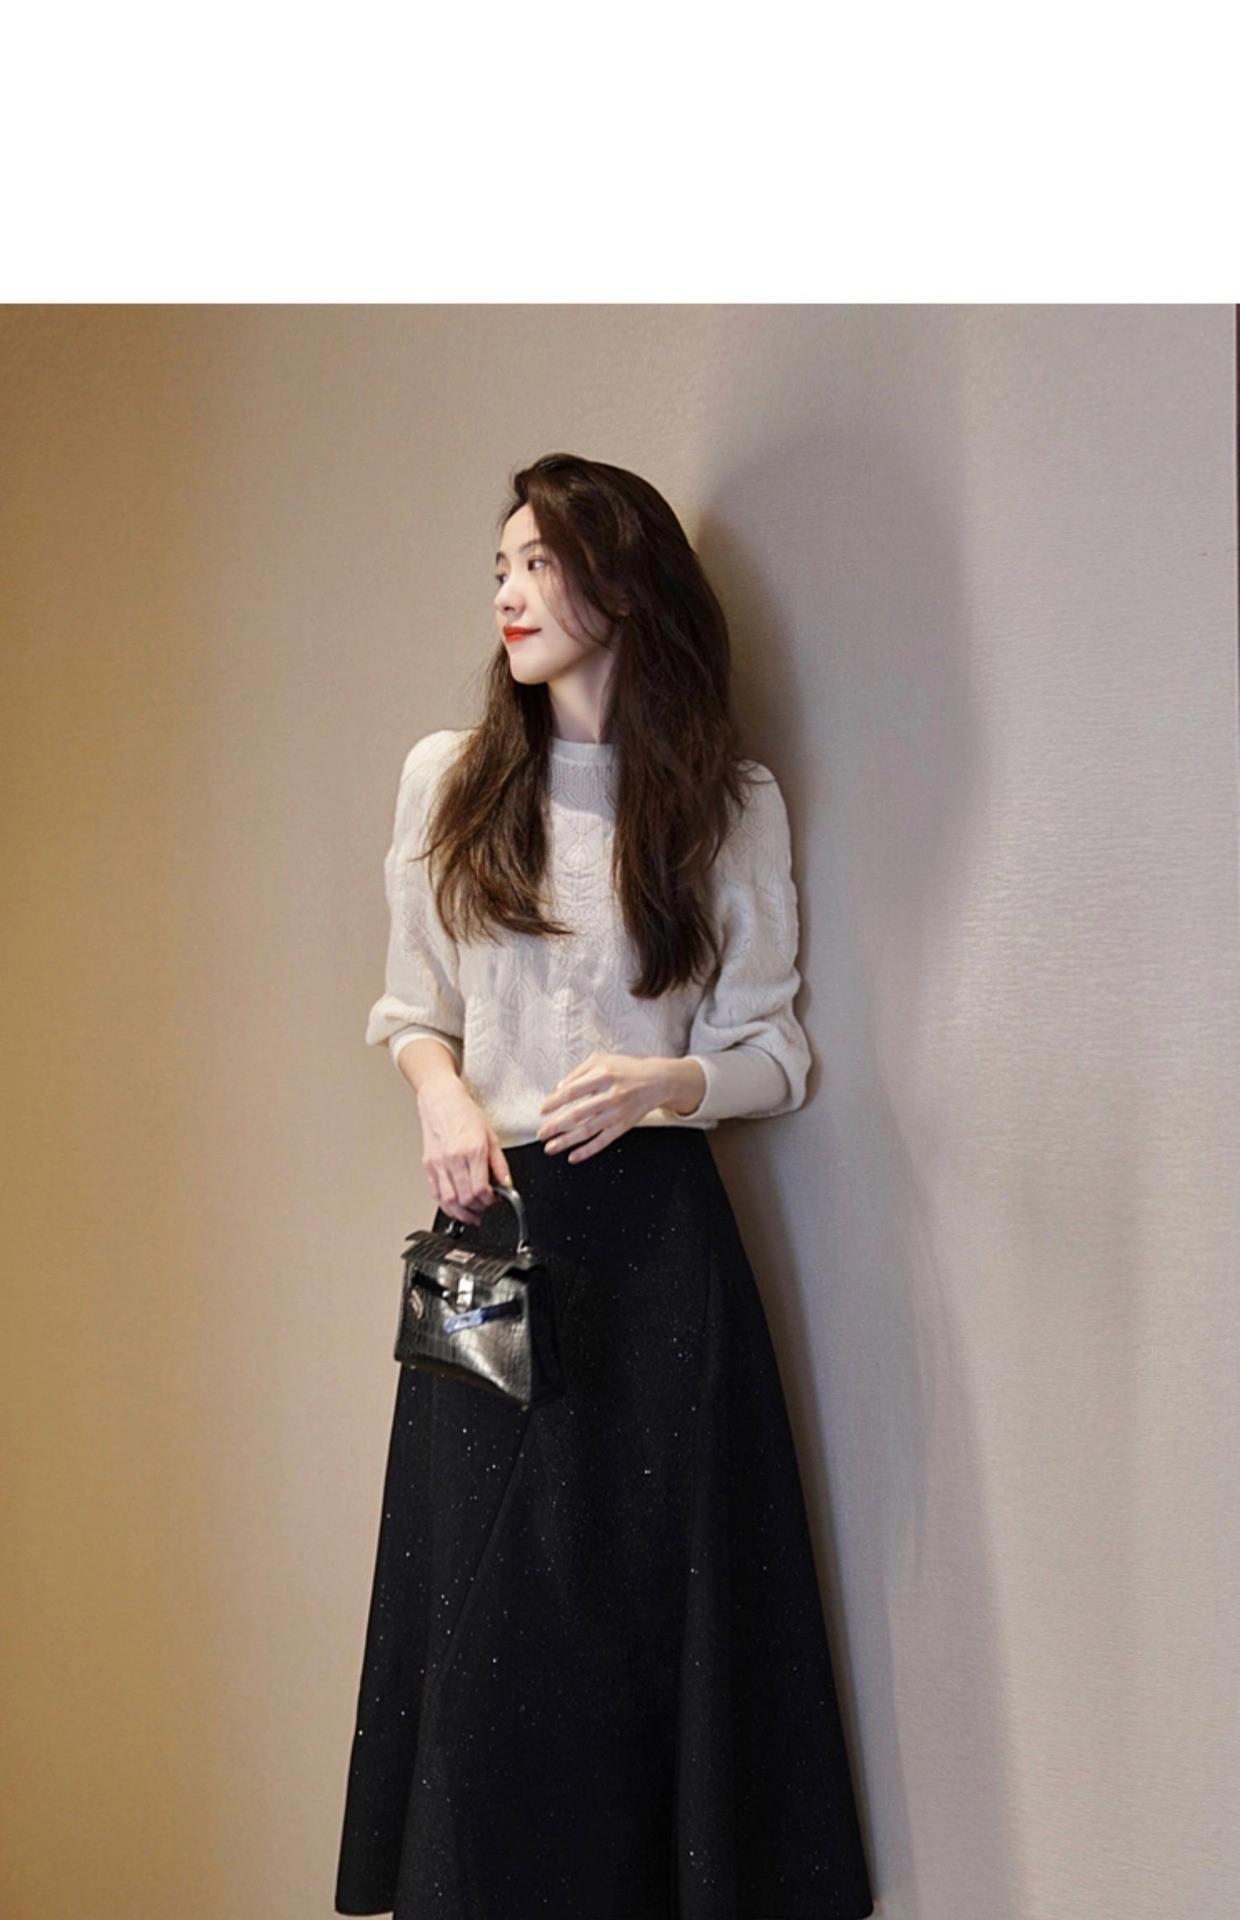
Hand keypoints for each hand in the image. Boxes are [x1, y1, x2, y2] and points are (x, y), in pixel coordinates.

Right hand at [417, 1079, 512, 1223]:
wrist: (440, 1100)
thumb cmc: (465, 1113)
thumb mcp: (491, 1136)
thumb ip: (500, 1164)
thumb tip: (507, 1184)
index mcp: (472, 1151)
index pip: (480, 1189)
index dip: (489, 1201)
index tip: (494, 1199)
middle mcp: (453, 1159)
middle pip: (465, 1199)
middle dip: (477, 1209)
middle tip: (484, 1207)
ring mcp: (438, 1163)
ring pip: (448, 1201)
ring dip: (461, 1213)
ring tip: (471, 1213)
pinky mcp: (428, 1166)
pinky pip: (436, 1193)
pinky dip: (446, 1205)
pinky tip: (456, 1206)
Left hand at [537, 1052, 671, 1163]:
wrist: (657, 1081)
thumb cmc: (626, 1069)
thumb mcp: (602, 1060)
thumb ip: (578, 1072)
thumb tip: (558, 1088)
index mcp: (603, 1076)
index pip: (572, 1091)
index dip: (554, 1102)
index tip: (543, 1110)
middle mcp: (610, 1095)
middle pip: (577, 1114)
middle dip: (555, 1126)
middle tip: (541, 1133)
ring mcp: (617, 1113)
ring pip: (588, 1130)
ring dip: (567, 1141)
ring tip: (550, 1147)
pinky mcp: (623, 1126)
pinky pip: (603, 1141)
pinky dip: (588, 1150)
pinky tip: (573, 1156)